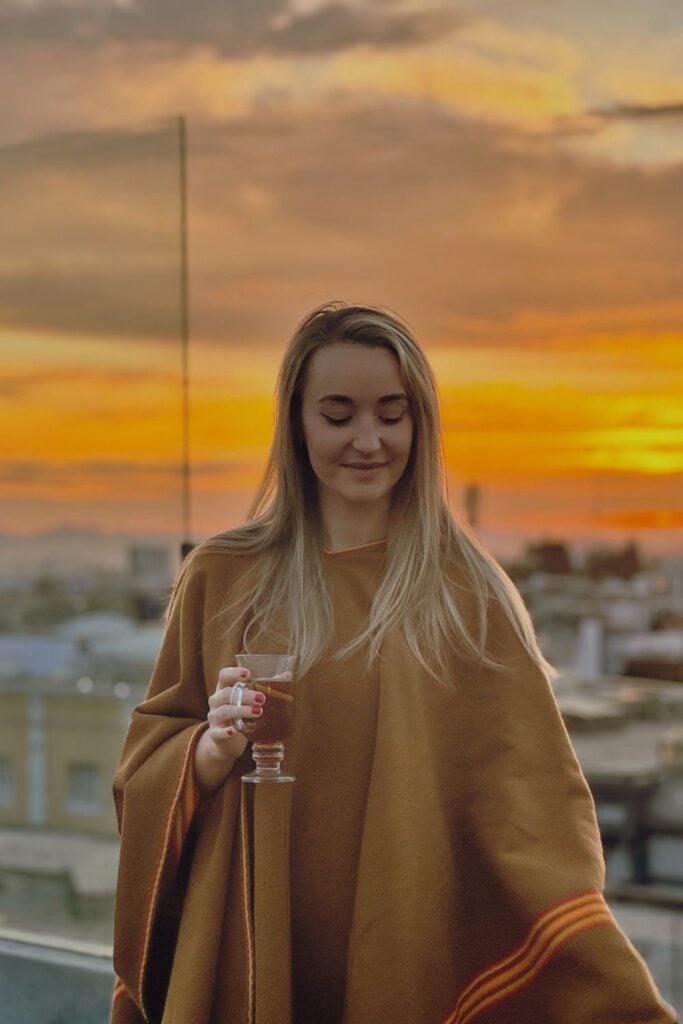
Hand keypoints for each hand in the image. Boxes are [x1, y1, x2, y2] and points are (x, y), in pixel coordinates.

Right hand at [194, 667, 266, 795]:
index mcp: (224, 688)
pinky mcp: (215, 734)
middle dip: (244, 695)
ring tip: (258, 712)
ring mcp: (214, 717)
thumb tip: (287, 675)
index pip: (224, 675)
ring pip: (224, 711)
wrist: (226, 742)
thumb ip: (265, 686)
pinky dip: (226, 731)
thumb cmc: (240, 714)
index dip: (234, 673)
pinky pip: (218, 732)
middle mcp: (217, 701)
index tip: (248, 674)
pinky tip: (234, 731)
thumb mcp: (249, 700)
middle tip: (262, 698)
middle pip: (226, 693)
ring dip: (241, 710)